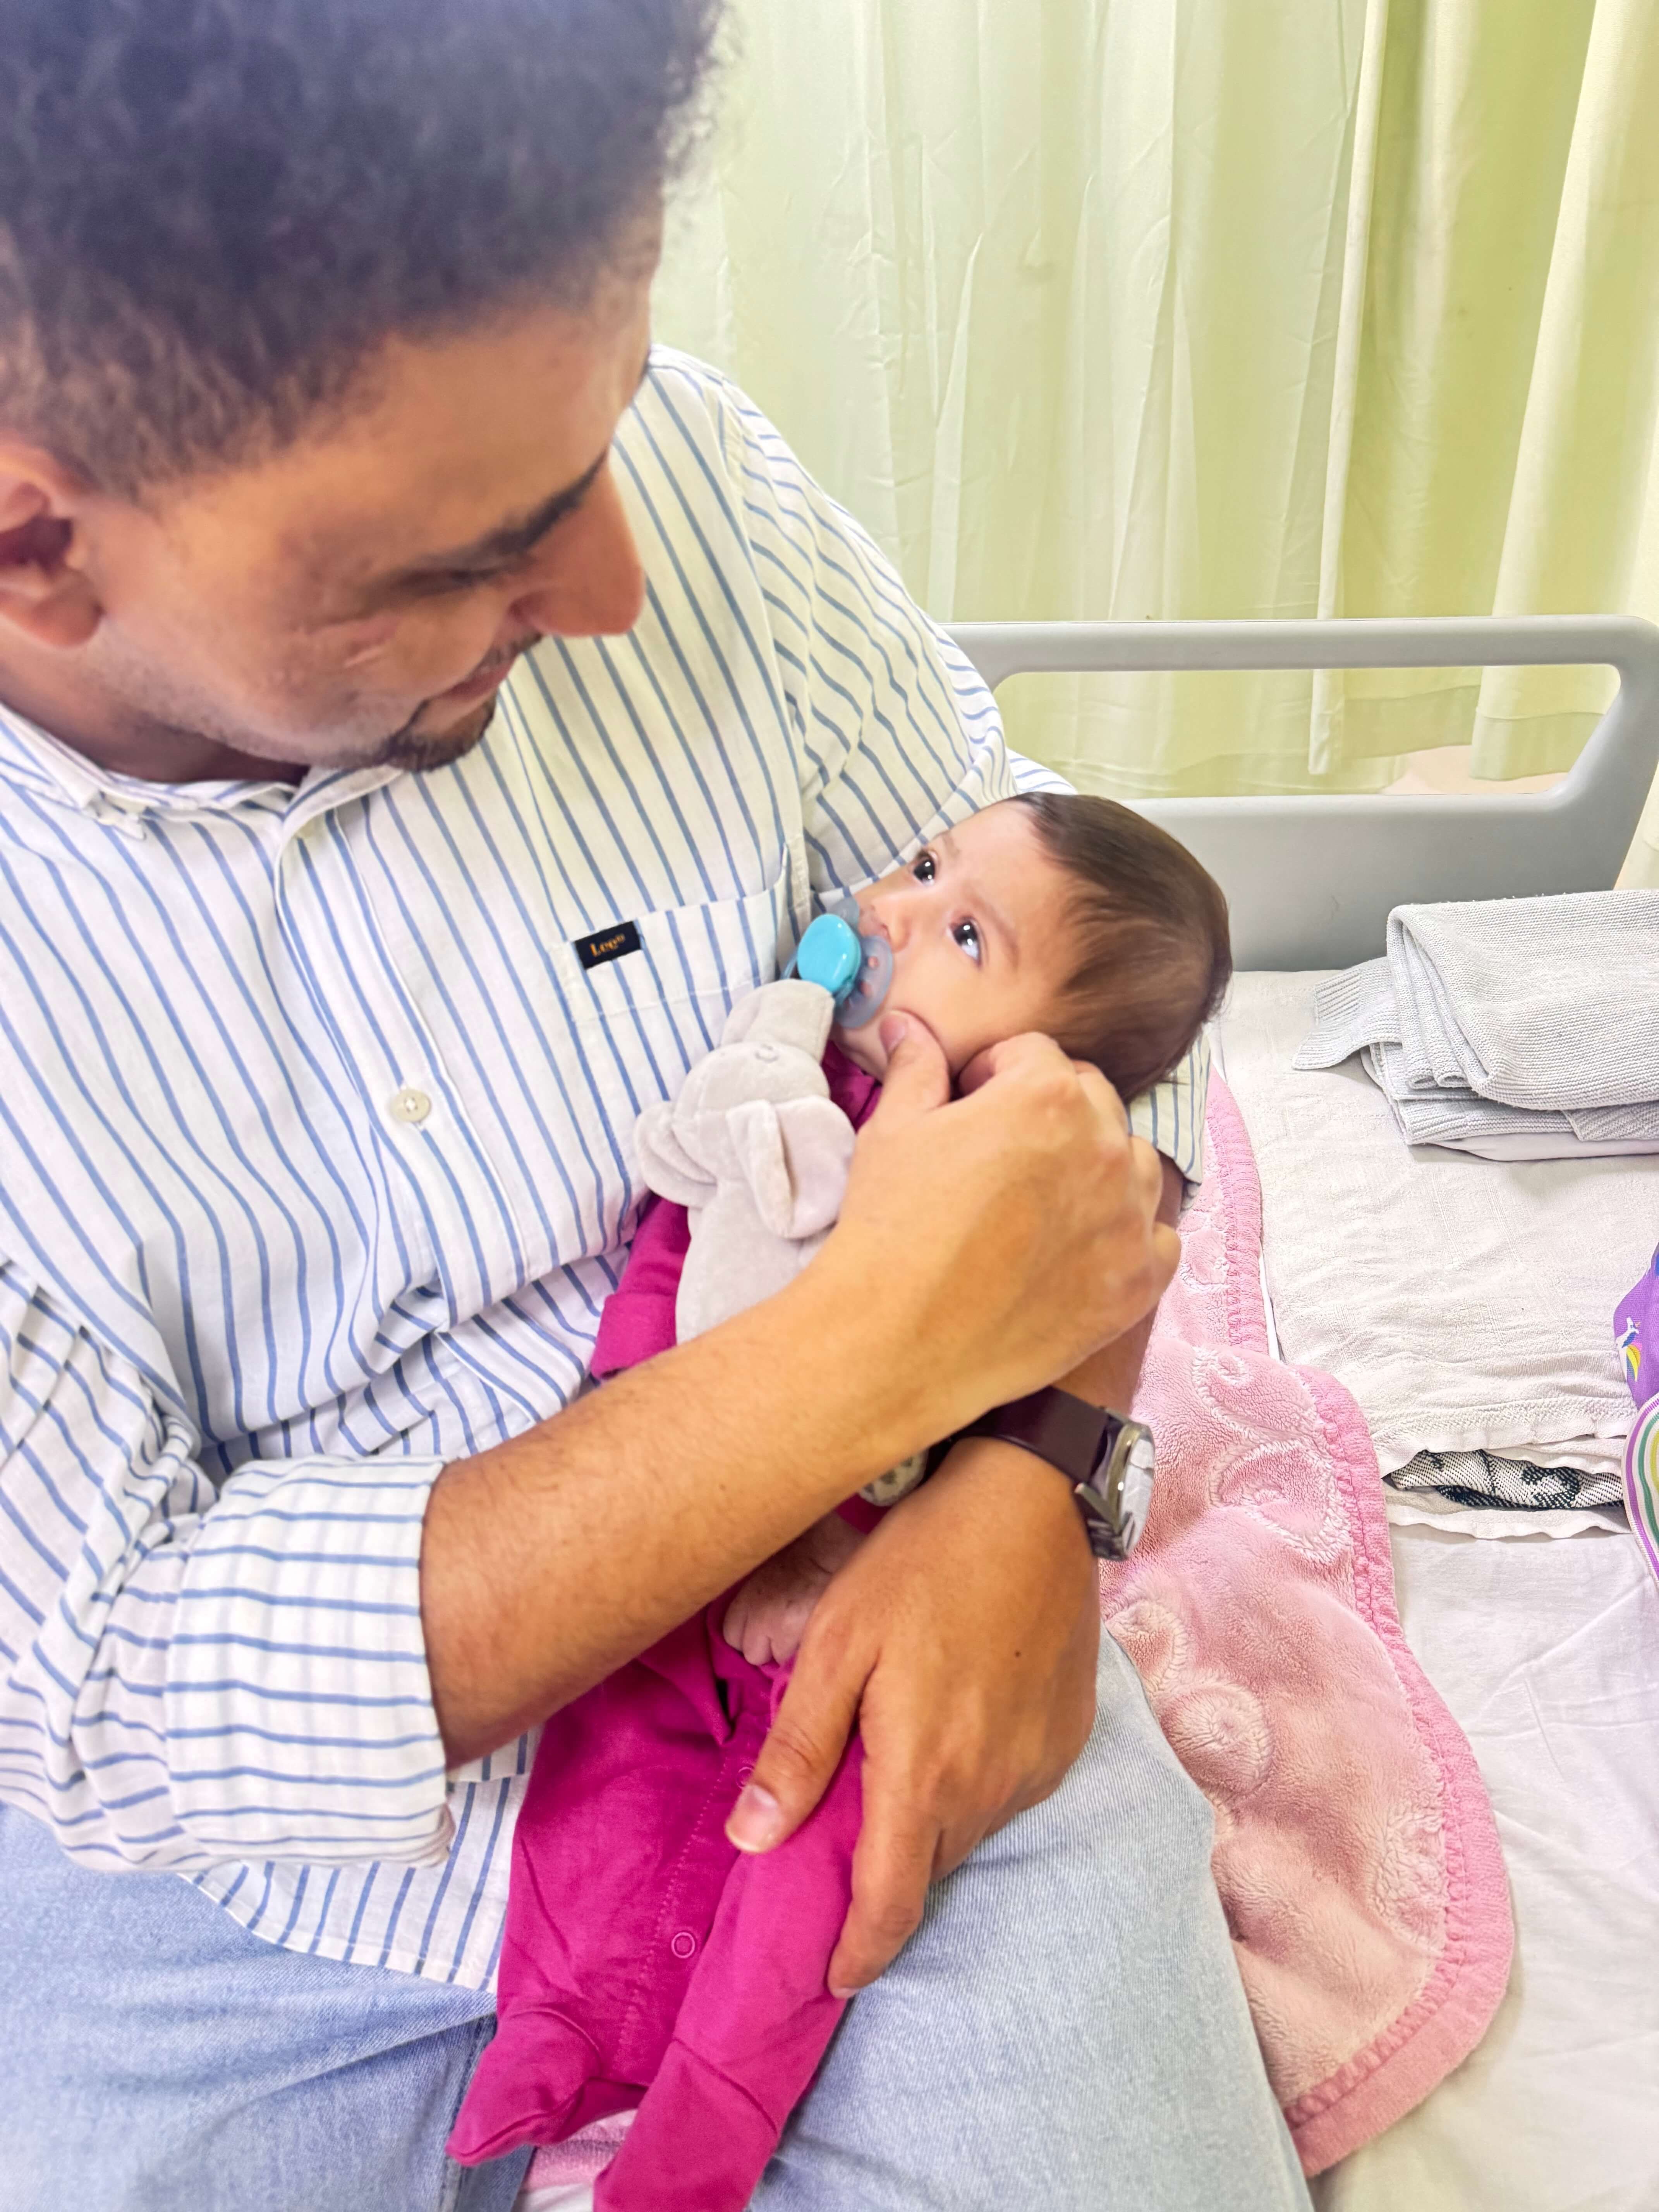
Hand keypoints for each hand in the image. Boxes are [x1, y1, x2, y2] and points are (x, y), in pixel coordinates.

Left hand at [725, 1436, 1098, 1996]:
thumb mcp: (837, 1644)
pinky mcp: (1068, 1734)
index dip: (860, 1953)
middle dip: (888, 1883)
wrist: (1030, 1501)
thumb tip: (752, 1840)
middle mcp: (991, 1786)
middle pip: (929, 1868)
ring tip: (895, 1777)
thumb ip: (798, 1750)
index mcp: (924, 1774)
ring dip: (930, 1824)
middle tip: (845, 1859)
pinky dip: (974, 1783)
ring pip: (971, 1829)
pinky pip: (1011, 1789)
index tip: (833, 1979)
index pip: (891, 1903)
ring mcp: (1038, 1762)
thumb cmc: (921, 1563)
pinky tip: (953, 1730)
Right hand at [812, 1018, 1178, 1458]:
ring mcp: (1129, 1218)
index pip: (1035, 1055)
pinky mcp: (1137, 1282)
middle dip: (1050, 1114)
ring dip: (1096, 1168)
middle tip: (1001, 1155)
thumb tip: (907, 1027)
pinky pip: (1159, 1236)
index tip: (968, 1106)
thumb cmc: (891, 1229)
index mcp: (1047, 1097)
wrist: (899, 1339)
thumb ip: (917, 1069)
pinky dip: (1127, 1234)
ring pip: (1133, 1164)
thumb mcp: (894, 1131)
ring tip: (1043, 1202)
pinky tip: (1079, 1248)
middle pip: (1093, 1101)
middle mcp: (1103, 1149)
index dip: (993, 1076)